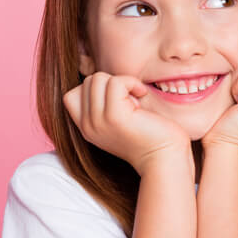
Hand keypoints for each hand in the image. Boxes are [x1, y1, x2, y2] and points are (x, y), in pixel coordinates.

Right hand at [63, 72, 192, 174]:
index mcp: (87, 128)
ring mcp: (98, 122)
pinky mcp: (114, 116)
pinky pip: (116, 82)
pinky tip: (142, 96)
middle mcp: (88, 126)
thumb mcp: (121, 120)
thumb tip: (106, 79)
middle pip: (88, 82)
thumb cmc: (152, 137)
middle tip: (132, 101)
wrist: (165, 159)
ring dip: (122, 83)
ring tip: (136, 100)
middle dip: (112, 83)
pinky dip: (132, 82)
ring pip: (98, 78)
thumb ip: (106, 105)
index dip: (98, 89)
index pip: (72, 95)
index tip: (121, 101)